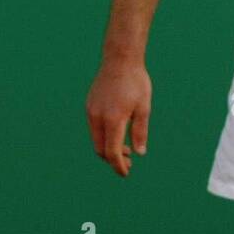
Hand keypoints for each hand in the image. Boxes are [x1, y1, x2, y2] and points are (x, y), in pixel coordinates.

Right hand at [86, 54, 151, 176]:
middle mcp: (98, 117)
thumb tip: (140, 153)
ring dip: (108, 148)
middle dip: (113, 159)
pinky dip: (104, 136)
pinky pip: (94, 128)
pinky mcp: (89, 106)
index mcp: (113, 119)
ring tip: (125, 150)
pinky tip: (116, 134)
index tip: (125, 173)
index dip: (118, 165)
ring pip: (96, 139)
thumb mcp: (144, 107)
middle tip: (129, 162)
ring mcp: (91, 111)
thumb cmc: (136, 83)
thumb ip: (140, 131)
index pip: (111, 152)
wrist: (120, 60)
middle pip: (101, 149)